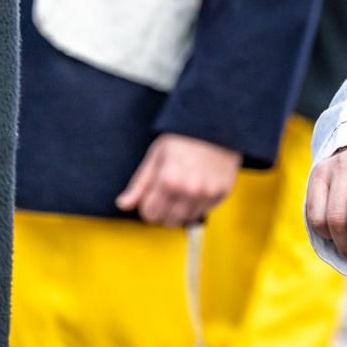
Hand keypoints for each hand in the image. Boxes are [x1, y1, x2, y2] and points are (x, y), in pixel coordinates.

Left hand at [115, 133, 240, 225]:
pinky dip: (198, 204)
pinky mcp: (222, 193)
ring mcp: (208, 193)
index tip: (152, 198)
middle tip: (167, 194)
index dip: (148, 206)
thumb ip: (139, 184)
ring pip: (187, 219)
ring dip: (181, 210)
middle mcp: (189, 190)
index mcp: (168, 180)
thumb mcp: (155, 156)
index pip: (150, 214)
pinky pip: (205, 211)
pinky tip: (197, 188)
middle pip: (168, 221)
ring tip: (182, 190)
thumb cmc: (183, 138)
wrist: (216, 125)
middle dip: (163, 211)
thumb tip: (123, 204)